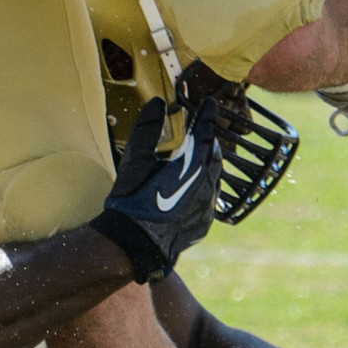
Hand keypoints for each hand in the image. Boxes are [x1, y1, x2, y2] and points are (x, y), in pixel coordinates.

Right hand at [89, 95, 221, 281]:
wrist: (132, 244)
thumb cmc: (132, 200)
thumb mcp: (135, 160)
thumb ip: (147, 128)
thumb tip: (157, 102)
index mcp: (192, 167)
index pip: (205, 133)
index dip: (207, 116)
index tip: (209, 104)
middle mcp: (206, 186)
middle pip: (214, 156)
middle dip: (209, 141)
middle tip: (203, 130)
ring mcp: (207, 208)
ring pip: (214, 179)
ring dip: (208, 165)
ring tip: (199, 157)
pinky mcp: (203, 225)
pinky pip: (210, 201)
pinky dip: (205, 188)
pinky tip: (194, 188)